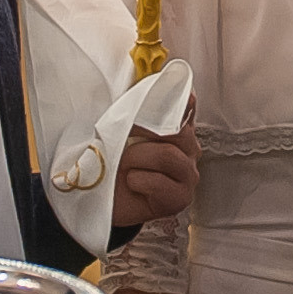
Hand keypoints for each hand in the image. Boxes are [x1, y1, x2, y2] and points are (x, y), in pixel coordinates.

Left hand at [113, 104, 199, 225]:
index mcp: (177, 131)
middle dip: (145, 129)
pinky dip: (137, 180)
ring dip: (136, 158)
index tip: (184, 94)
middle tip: (125, 133)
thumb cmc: (113, 164)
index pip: (187, 110)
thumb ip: (136, 114)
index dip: (185, 102)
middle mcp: (189, 151)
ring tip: (124, 165)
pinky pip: (159, 182)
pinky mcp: (180, 198)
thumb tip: (142, 95)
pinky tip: (132, 184)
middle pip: (178, 131)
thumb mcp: (120, 133)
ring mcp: (188, 176)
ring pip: (166, 155)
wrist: (103, 199)